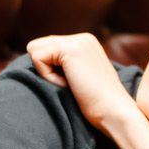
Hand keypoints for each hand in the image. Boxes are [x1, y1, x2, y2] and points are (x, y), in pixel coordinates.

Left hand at [26, 33, 140, 130]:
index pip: (48, 47)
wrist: (113, 111)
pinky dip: (47, 76)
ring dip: (46, 72)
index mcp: (86, 42)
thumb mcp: (81, 77)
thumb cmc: (98, 104)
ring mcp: (77, 40)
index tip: (72, 83)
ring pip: (34, 50)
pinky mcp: (70, 48)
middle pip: (38, 45)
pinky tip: (68, 84)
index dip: (50, 69)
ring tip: (69, 84)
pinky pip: (38, 58)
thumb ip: (65, 64)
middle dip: (45, 68)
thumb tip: (39, 56)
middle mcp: (82, 37)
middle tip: (69, 84)